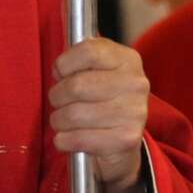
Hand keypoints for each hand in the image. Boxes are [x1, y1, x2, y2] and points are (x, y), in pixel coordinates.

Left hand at [48, 36, 149, 189]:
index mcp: (128, 60)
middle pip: (76, 85)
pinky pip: (78, 138)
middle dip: (57, 96)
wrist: (123, 138)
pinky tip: (66, 138)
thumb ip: (81, 61)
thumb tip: (58, 70)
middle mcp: (135, 84)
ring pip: (74, 114)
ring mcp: (133, 113)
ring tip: (62, 121)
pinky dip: (63, 140)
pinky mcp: (126, 139)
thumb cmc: (104, 99)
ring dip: (58, 120)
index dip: (65, 63)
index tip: (59, 73)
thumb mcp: (99, 70)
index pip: (88, 52)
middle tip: (58, 102)